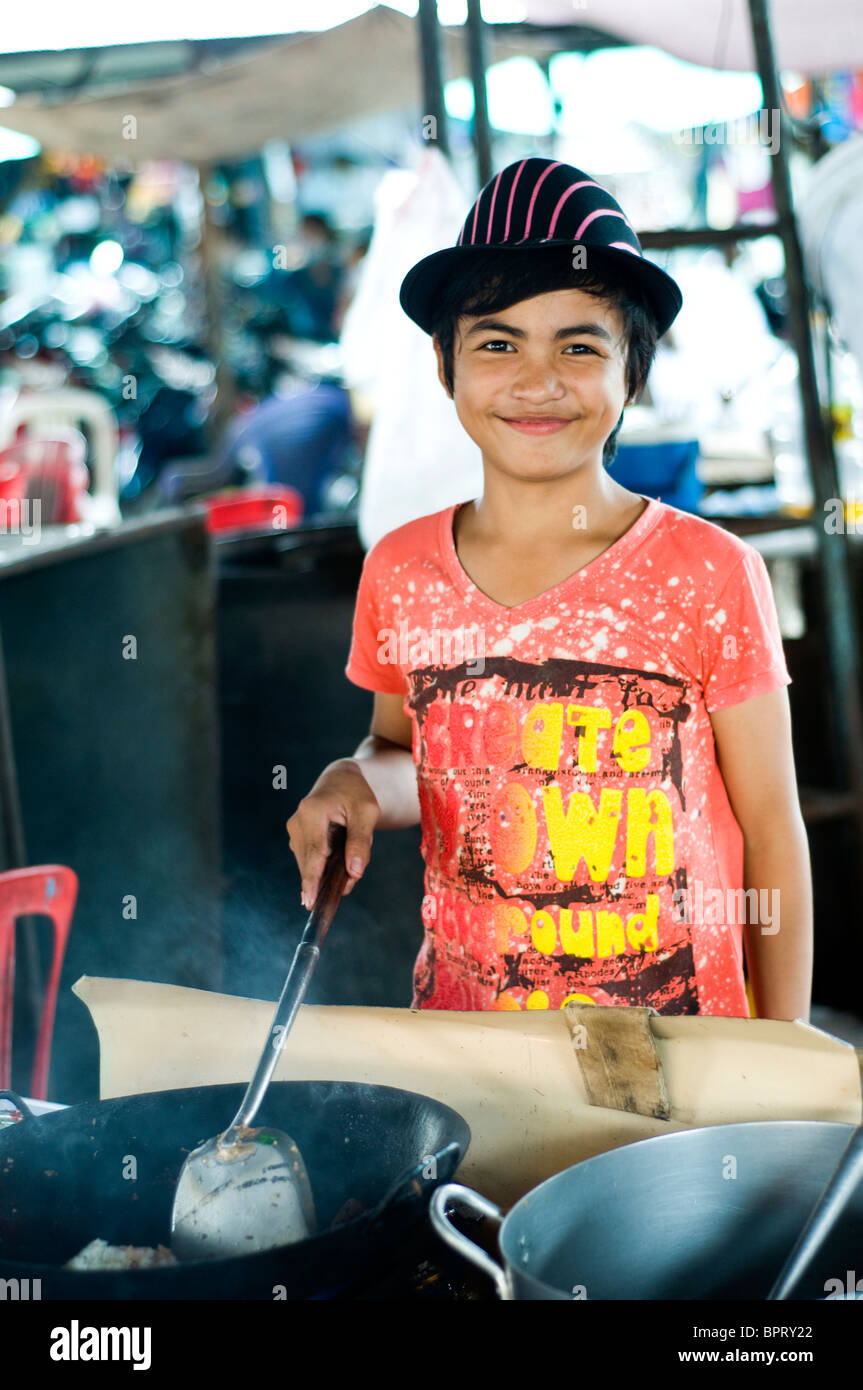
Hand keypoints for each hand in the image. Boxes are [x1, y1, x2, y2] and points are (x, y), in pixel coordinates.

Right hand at [286, 759, 380, 909]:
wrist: (340, 780)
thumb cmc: (356, 794)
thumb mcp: (366, 812)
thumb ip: (360, 842)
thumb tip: (354, 873)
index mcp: (312, 811)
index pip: (314, 853)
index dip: (313, 880)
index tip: (310, 901)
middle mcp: (297, 822)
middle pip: (310, 863)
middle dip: (327, 880)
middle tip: (346, 886)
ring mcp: (294, 831)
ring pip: (309, 864)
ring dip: (327, 872)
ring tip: (347, 864)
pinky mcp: (296, 838)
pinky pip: (309, 860)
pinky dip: (323, 867)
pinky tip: (337, 864)